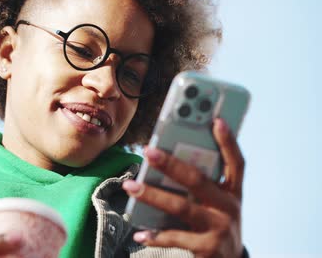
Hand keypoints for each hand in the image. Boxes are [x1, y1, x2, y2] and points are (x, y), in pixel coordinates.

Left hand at [122, 118, 244, 257]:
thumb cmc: (215, 224)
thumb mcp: (217, 203)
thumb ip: (201, 184)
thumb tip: (164, 160)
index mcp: (233, 192)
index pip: (236, 163)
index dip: (228, 142)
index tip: (217, 121)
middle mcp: (229, 208)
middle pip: (198, 181)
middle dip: (172, 164)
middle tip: (148, 152)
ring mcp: (219, 228)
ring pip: (182, 207)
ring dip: (153, 195)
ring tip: (130, 187)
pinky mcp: (207, 248)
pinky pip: (175, 238)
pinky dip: (155, 235)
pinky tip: (140, 233)